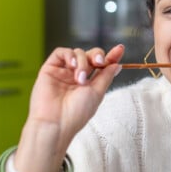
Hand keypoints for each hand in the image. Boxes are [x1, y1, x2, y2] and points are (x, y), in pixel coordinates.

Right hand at [14, 45, 124, 171]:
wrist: (56, 122)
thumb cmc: (77, 112)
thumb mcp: (97, 92)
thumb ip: (106, 76)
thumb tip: (117, 64)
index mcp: (90, 84)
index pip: (102, 66)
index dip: (111, 57)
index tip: (120, 49)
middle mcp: (76, 76)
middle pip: (90, 56)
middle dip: (98, 56)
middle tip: (100, 62)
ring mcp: (63, 72)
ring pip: (78, 53)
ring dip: (83, 62)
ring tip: (80, 79)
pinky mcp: (50, 69)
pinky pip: (61, 52)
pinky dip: (69, 55)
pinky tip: (72, 65)